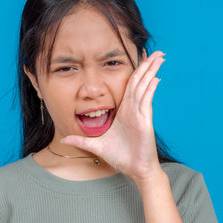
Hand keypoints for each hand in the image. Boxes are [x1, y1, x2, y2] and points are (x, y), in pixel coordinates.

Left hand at [61, 51, 165, 183]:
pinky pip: (146, 101)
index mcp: (125, 111)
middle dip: (147, 65)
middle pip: (140, 81)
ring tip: (159, 57)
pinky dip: (150, 89)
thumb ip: (81, 140)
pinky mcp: (145, 121)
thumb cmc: (121, 158)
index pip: (130, 85)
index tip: (140, 58)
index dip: (136, 71)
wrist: (135, 170)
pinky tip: (155, 78)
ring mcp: (140, 114)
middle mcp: (134, 109)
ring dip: (151, 71)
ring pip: (145, 87)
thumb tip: (64, 139)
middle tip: (157, 52)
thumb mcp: (96, 146)